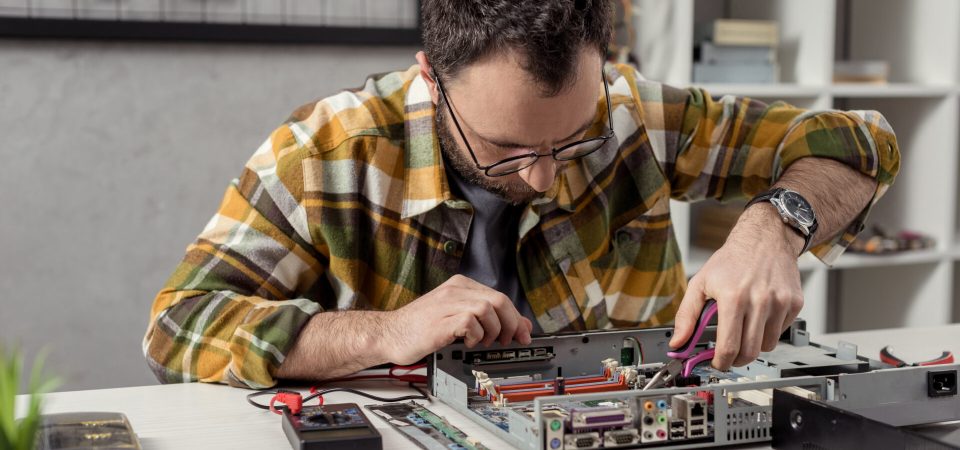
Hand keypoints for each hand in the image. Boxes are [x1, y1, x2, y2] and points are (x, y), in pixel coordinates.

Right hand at [380, 275, 533, 364]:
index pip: (500, 296)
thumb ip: (486, 318)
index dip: (516, 317)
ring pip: (488, 309)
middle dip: (511, 324)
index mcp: (459, 285)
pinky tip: (468, 342)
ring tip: (482, 342)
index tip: (523, 334)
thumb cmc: (420, 328)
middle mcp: (455, 290)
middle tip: (508, 341)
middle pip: (499, 300)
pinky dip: (476, 335)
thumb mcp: (457, 318)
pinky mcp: (440, 320)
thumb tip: (519, 324)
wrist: (389, 334)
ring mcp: (447, 303)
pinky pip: (470, 322)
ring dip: (493, 331)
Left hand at [670, 204, 803, 369]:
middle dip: (737, 359)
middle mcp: (759, 300)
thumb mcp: (700, 283)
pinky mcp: (794, 303)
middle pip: (750, 352)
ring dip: (754, 344)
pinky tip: (760, 314)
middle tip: (729, 353)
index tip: (717, 363)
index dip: (721, 362)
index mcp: (733, 297)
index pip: (729, 346)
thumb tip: (678, 342)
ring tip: (744, 328)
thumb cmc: (731, 261)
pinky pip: (782, 331)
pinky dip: (769, 330)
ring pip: (767, 345)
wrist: (764, 239)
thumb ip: (686, 316)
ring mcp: (780, 302)